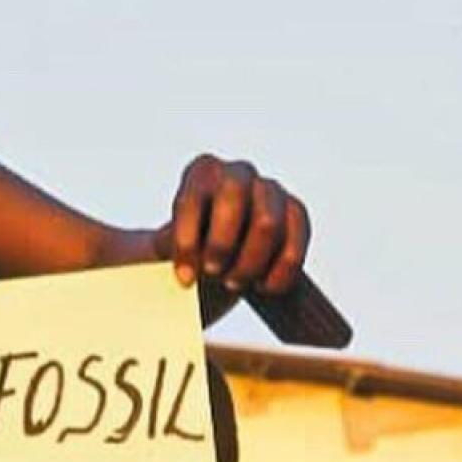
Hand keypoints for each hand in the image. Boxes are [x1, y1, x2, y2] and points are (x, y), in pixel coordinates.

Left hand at [153, 155, 309, 295]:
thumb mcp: (168, 247)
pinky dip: (279, 273)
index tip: (184, 279)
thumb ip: (165, 248)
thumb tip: (166, 263)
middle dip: (221, 243)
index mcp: (202, 172)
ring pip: (266, 224)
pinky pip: (295, 243)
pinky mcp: (296, 214)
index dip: (187, 243)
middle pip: (233, 199)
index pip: (192, 201)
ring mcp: (271, 190)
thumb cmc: (188, 250)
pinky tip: (262, 288)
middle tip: (212, 273)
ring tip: (233, 283)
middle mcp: (238, 173)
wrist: (218, 258)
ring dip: (249, 262)